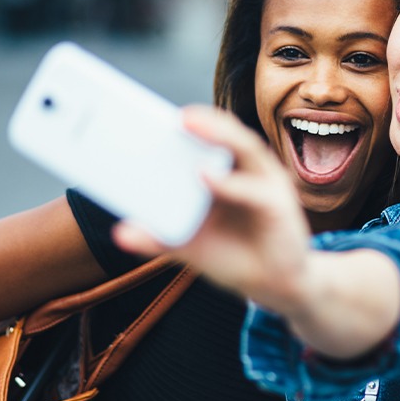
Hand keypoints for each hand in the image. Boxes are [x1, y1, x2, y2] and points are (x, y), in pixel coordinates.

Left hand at [114, 106, 313, 313]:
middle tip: (175, 114)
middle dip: (204, 120)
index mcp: (229, 173)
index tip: (154, 113)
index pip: (210, 139)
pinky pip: (254, 191)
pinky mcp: (279, 207)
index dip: (188, 124)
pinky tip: (206, 178)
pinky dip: (230, 183)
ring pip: (247, 149)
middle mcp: (250, 171)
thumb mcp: (190, 246)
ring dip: (219, 134)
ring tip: (188, 124)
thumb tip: (120, 232)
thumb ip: (160, 237)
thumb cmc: (235, 257)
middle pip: (229, 134)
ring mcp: (267, 185)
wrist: (277, 287)